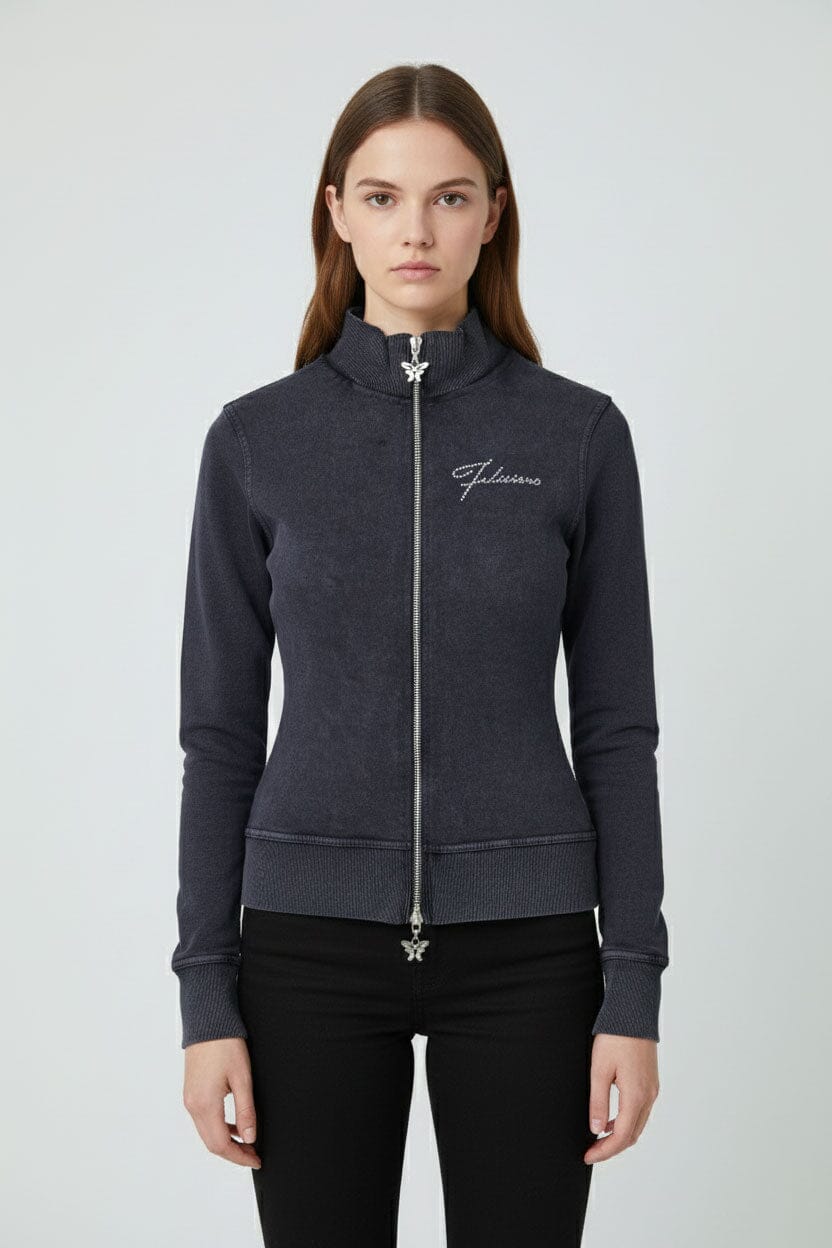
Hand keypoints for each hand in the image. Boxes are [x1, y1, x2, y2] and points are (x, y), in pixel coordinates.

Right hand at [182, 1037, 261, 1168]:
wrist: (207, 1020)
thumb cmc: (226, 1045)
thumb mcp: (242, 1078)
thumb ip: (246, 1111)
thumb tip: (250, 1138)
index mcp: (205, 1104)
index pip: (221, 1144)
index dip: (239, 1157)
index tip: (257, 1159)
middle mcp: (192, 1106)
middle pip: (211, 1143)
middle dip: (233, 1153)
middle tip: (254, 1155)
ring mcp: (189, 1099)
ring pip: (206, 1133)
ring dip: (226, 1141)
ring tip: (248, 1141)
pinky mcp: (191, 1092)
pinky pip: (203, 1120)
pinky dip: (218, 1128)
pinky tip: (234, 1124)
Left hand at [584, 1033, 659, 1163]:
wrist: (634, 1013)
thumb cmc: (616, 1037)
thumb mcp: (599, 1069)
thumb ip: (598, 1102)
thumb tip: (596, 1129)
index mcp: (636, 1095)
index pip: (622, 1136)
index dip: (605, 1150)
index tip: (588, 1156)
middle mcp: (648, 1096)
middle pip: (632, 1135)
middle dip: (612, 1147)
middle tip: (592, 1152)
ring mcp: (652, 1089)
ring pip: (638, 1124)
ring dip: (620, 1136)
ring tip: (598, 1138)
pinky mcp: (651, 1082)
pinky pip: (640, 1111)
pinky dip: (626, 1122)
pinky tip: (611, 1119)